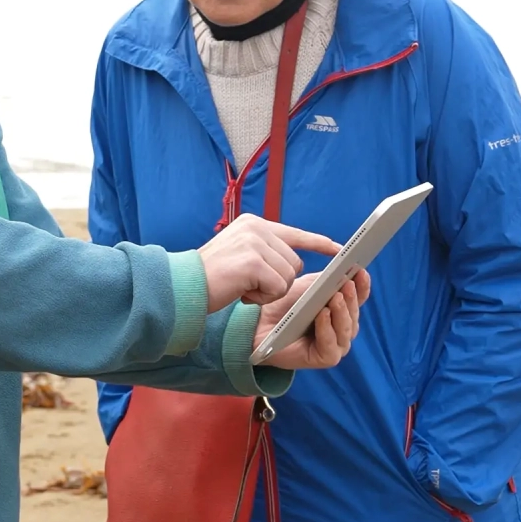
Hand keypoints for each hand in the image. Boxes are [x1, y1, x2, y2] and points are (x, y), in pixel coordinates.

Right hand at [200, 215, 341, 310]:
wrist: (181, 287)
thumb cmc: (209, 278)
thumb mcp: (239, 255)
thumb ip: (263, 251)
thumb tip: (293, 262)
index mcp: (253, 223)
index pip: (295, 233)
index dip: (318, 243)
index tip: (339, 250)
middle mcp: (256, 228)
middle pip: (293, 262)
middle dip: (277, 281)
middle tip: (248, 285)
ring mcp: (254, 243)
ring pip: (288, 277)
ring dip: (269, 292)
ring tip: (243, 288)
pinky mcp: (253, 262)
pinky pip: (278, 288)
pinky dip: (262, 298)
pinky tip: (242, 294)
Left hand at [254, 269, 369, 369]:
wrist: (263, 323)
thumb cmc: (288, 305)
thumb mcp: (309, 287)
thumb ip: (328, 280)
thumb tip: (347, 270)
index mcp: (343, 310)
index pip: (359, 298)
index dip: (362, 286)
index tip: (361, 271)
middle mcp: (343, 329)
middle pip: (353, 313)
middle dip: (351, 298)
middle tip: (347, 284)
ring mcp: (337, 345)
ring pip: (346, 329)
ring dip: (341, 312)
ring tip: (335, 298)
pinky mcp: (326, 358)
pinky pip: (331, 344)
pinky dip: (327, 329)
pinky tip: (323, 315)